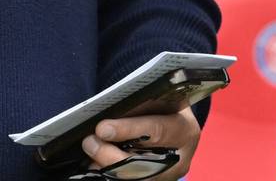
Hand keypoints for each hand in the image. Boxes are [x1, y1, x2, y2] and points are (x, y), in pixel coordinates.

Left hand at [80, 107, 199, 173]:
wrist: (176, 129)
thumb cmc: (166, 109)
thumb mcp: (162, 102)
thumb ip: (142, 106)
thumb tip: (110, 110)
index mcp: (185, 130)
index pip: (157, 130)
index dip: (129, 130)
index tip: (102, 128)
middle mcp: (180, 159)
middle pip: (142, 163)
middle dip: (111, 155)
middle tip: (90, 142)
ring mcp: (168, 176)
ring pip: (134, 178)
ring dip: (107, 167)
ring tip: (90, 153)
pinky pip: (131, 180)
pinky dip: (110, 173)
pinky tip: (95, 164)